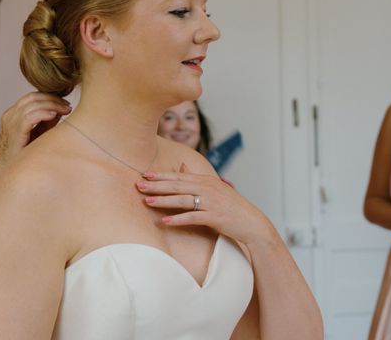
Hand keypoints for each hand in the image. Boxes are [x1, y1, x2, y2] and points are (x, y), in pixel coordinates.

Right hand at [0, 92, 70, 165]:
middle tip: (68, 105)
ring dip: (52, 104)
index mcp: (14, 113)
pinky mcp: (14, 132)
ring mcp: (11, 122)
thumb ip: (46, 122)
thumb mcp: (36, 134)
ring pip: (32, 104)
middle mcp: (11, 115)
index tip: (65, 103)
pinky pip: (29, 117)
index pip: (33, 97)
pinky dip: (43, 113)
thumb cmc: (21, 153)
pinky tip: (54, 115)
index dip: (50, 97)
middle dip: (53, 99)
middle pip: (33, 97)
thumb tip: (60, 110)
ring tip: (65, 109)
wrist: (3, 170)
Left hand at [136, 163, 274, 245]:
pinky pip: (193, 217)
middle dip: (157, 185)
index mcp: (206, 180)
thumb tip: (181, 167)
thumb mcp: (214, 188)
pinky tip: (165, 221)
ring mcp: (211, 203)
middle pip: (177, 186)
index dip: (161, 176)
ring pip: (182, 200)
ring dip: (163, 201)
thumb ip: (196, 178)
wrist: (252, 222)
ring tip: (147, 202)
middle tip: (139, 185)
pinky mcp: (215, 217)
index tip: (145, 175)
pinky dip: (178, 219)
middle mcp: (208, 189)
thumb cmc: (231, 206)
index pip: (179, 176)